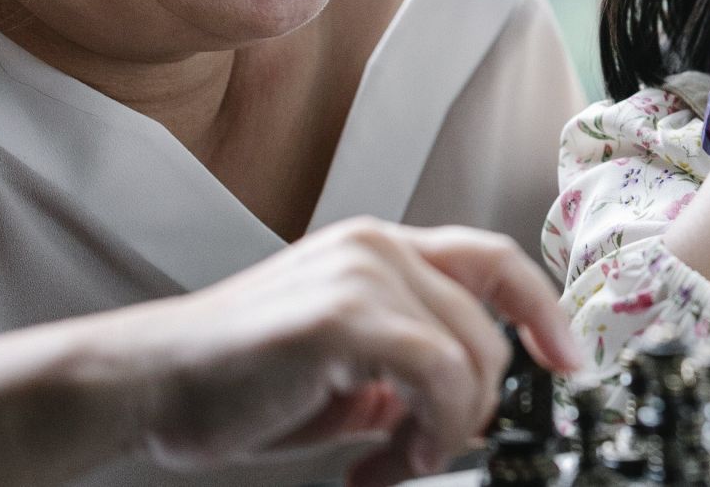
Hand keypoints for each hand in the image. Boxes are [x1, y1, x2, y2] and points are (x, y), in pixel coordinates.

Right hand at [129, 218, 582, 485]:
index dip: (543, 311)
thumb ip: (404, 370)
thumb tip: (458, 406)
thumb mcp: (341, 371)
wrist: (139, 383)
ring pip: (471, 354)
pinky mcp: (342, 315)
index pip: (493, 260)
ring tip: (393, 463)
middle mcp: (377, 247)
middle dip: (478, 404)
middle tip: (428, 455)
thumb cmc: (231, 379)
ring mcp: (361, 273)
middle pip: (489, 324)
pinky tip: (387, 458)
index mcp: (380, 249)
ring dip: (449, 428)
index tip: (570, 363)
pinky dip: (432, 427)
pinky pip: (439, 374)